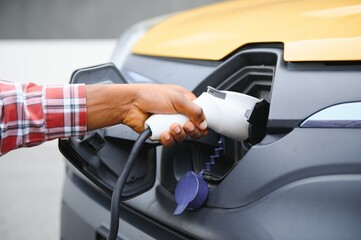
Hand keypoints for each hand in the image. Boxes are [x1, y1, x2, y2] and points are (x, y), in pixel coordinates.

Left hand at [86, 84, 207, 146]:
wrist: (131, 104)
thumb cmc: (150, 95)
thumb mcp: (178, 99)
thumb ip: (195, 111)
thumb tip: (204, 123)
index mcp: (185, 102)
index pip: (200, 116)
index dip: (202, 122)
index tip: (200, 125)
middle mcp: (178, 114)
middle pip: (193, 129)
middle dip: (191, 130)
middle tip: (186, 126)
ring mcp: (169, 124)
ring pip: (182, 137)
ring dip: (179, 134)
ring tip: (172, 127)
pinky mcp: (161, 133)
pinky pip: (170, 141)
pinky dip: (168, 139)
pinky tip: (164, 133)